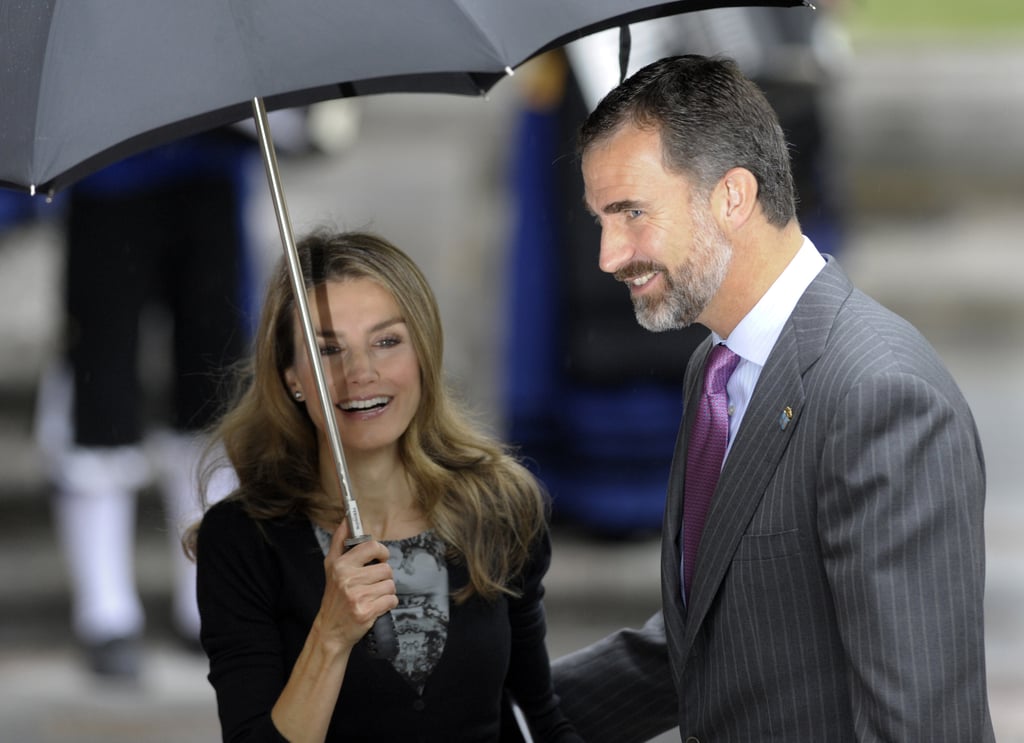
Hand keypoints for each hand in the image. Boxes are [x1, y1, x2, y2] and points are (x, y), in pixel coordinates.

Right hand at [315, 520, 397, 650]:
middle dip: (383, 578)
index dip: (381, 551)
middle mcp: (347, 579)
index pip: (371, 546)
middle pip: (386, 569)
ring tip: (372, 596)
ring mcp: (356, 596)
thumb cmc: (334, 597)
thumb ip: (339, 541)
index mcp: (340, 565)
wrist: (330, 630)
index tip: (380, 557)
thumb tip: (346, 518)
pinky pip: (391, 600)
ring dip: (386, 592)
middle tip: (371, 585)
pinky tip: (375, 607)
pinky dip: (387, 604)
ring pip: (390, 585)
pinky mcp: (366, 612)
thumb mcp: (331, 567)